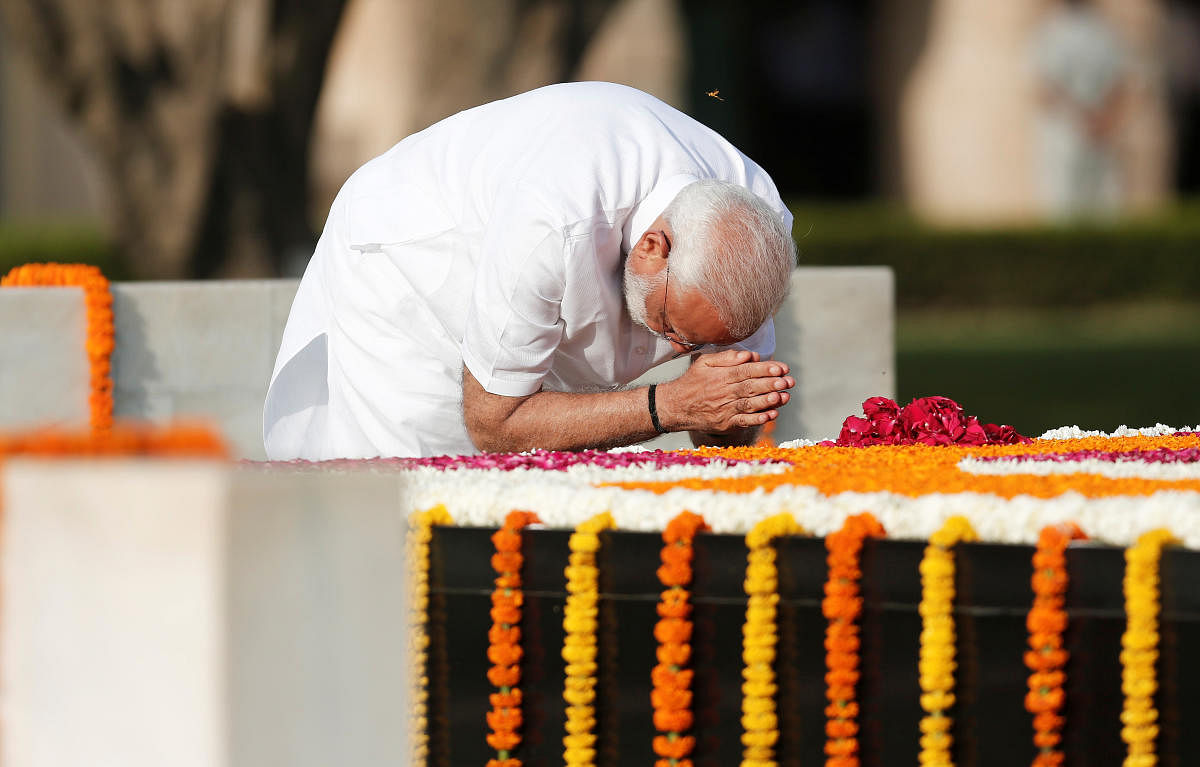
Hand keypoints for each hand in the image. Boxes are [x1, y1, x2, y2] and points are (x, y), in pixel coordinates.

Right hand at [655, 349, 793, 433]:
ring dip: (768, 401)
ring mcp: (724, 409)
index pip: (746, 371)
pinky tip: (772, 414)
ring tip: (784, 396)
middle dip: (771, 384)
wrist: (675, 407)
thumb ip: (727, 357)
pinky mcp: (725, 423)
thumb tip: (749, 355)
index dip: (765, 369)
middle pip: (751, 387)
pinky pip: (744, 421)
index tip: (781, 368)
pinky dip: (758, 418)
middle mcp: (723, 392)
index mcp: (721, 375)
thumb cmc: (693, 381)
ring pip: (749, 404)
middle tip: (789, 381)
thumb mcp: (705, 362)